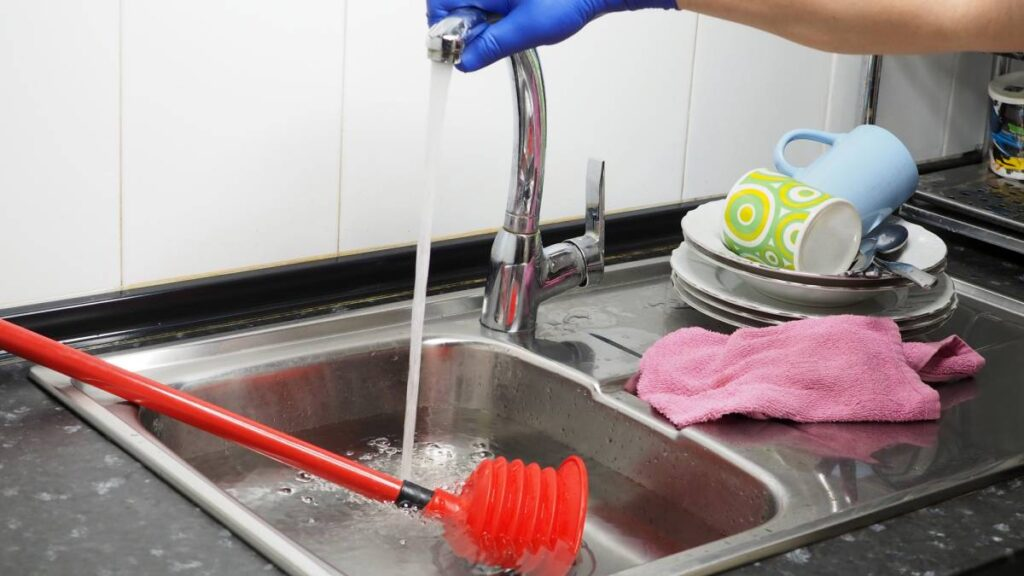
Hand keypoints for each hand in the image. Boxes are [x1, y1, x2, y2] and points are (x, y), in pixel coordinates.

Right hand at [428, 0, 677, 71]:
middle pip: (452, 7)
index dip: (442, 32)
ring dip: (479, 26)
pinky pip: (486, 6)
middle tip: (480, 47)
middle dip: (462, 31)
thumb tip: (465, 62)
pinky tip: (509, 25)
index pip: (440, 7)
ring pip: (470, 7)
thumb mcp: (525, 31)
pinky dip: (492, 19)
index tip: (452, 52)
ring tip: (505, 32)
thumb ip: (490, 47)